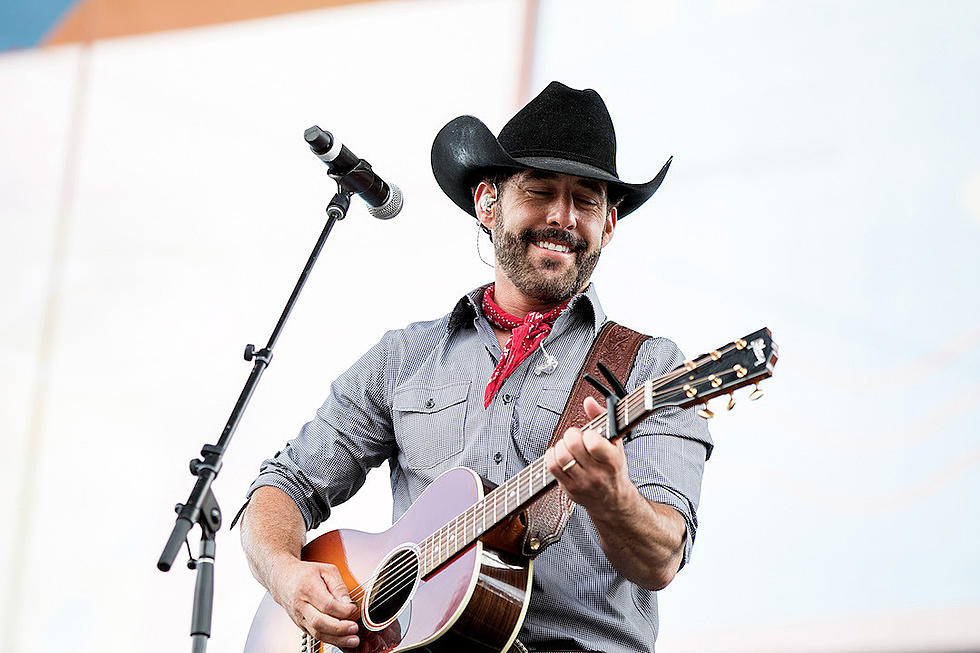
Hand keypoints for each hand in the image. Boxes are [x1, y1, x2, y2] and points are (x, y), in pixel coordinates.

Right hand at [270, 557, 359, 648]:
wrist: (283, 580)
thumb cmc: (306, 574)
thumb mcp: (326, 570)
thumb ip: (338, 586)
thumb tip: (348, 602)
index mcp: (307, 587)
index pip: (326, 604)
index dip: (342, 609)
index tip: (353, 608)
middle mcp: (301, 605)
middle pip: (319, 622)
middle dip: (339, 628)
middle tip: (354, 628)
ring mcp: (299, 617)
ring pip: (317, 633)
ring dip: (337, 639)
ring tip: (353, 640)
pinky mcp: (301, 625)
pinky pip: (316, 636)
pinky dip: (331, 640)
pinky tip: (343, 640)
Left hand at [545, 396, 636, 512]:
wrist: (611, 500)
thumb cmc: (613, 469)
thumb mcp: (616, 444)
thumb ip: (602, 419)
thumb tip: (588, 401)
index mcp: (612, 461)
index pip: (593, 443)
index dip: (588, 434)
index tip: (590, 435)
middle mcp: (597, 474)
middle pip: (572, 446)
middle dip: (571, 435)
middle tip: (575, 437)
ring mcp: (581, 482)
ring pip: (560, 456)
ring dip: (560, 445)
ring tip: (567, 446)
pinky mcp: (568, 488)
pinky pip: (551, 467)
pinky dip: (551, 455)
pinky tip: (559, 454)